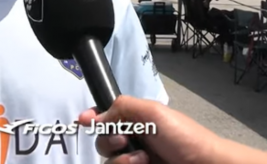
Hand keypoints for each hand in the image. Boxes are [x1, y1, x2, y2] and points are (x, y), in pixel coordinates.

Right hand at [78, 96, 217, 163]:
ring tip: (142, 160)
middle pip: (102, 143)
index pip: (105, 117)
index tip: (84, 121)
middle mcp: (133, 141)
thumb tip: (95, 116)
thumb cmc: (183, 137)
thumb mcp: (153, 113)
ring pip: (108, 163)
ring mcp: (135, 162)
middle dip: (109, 142)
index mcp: (136, 121)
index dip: (91, 118)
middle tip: (125, 141)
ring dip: (120, 161)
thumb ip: (122, 107)